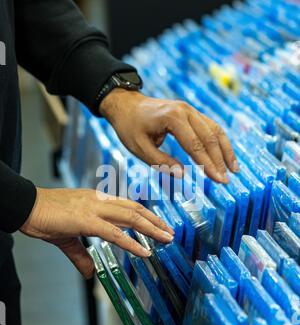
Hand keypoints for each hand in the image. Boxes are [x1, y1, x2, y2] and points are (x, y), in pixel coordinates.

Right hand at [20, 188, 173, 278]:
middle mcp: (99, 201)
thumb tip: (89, 273)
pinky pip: (114, 233)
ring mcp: (94, 209)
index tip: (158, 225)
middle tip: (170, 232)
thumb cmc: (46, 217)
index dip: (145, 215)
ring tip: (166, 238)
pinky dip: (131, 242)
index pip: (127, 206)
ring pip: (130, 217)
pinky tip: (144, 251)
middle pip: (134, 209)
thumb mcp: (68, 239)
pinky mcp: (86, 220)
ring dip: (151, 228)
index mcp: (97, 201)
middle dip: (154, 221)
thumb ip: (81, 256)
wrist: (27, 206)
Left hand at [100, 89, 238, 183]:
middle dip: (220, 160)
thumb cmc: (130, 127)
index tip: (219, 180)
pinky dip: (220, 142)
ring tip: (233, 170)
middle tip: (226, 180)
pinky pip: (210, 126)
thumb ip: (161, 162)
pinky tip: (225, 155)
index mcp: (172, 118)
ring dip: (225, 150)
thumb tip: (182, 176)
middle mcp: (185, 111)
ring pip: (215, 130)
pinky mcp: (191, 113)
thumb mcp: (140, 148)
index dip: (208, 165)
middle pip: (209, 137)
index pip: (195, 145)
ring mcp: (190, 110)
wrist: (127, 105)